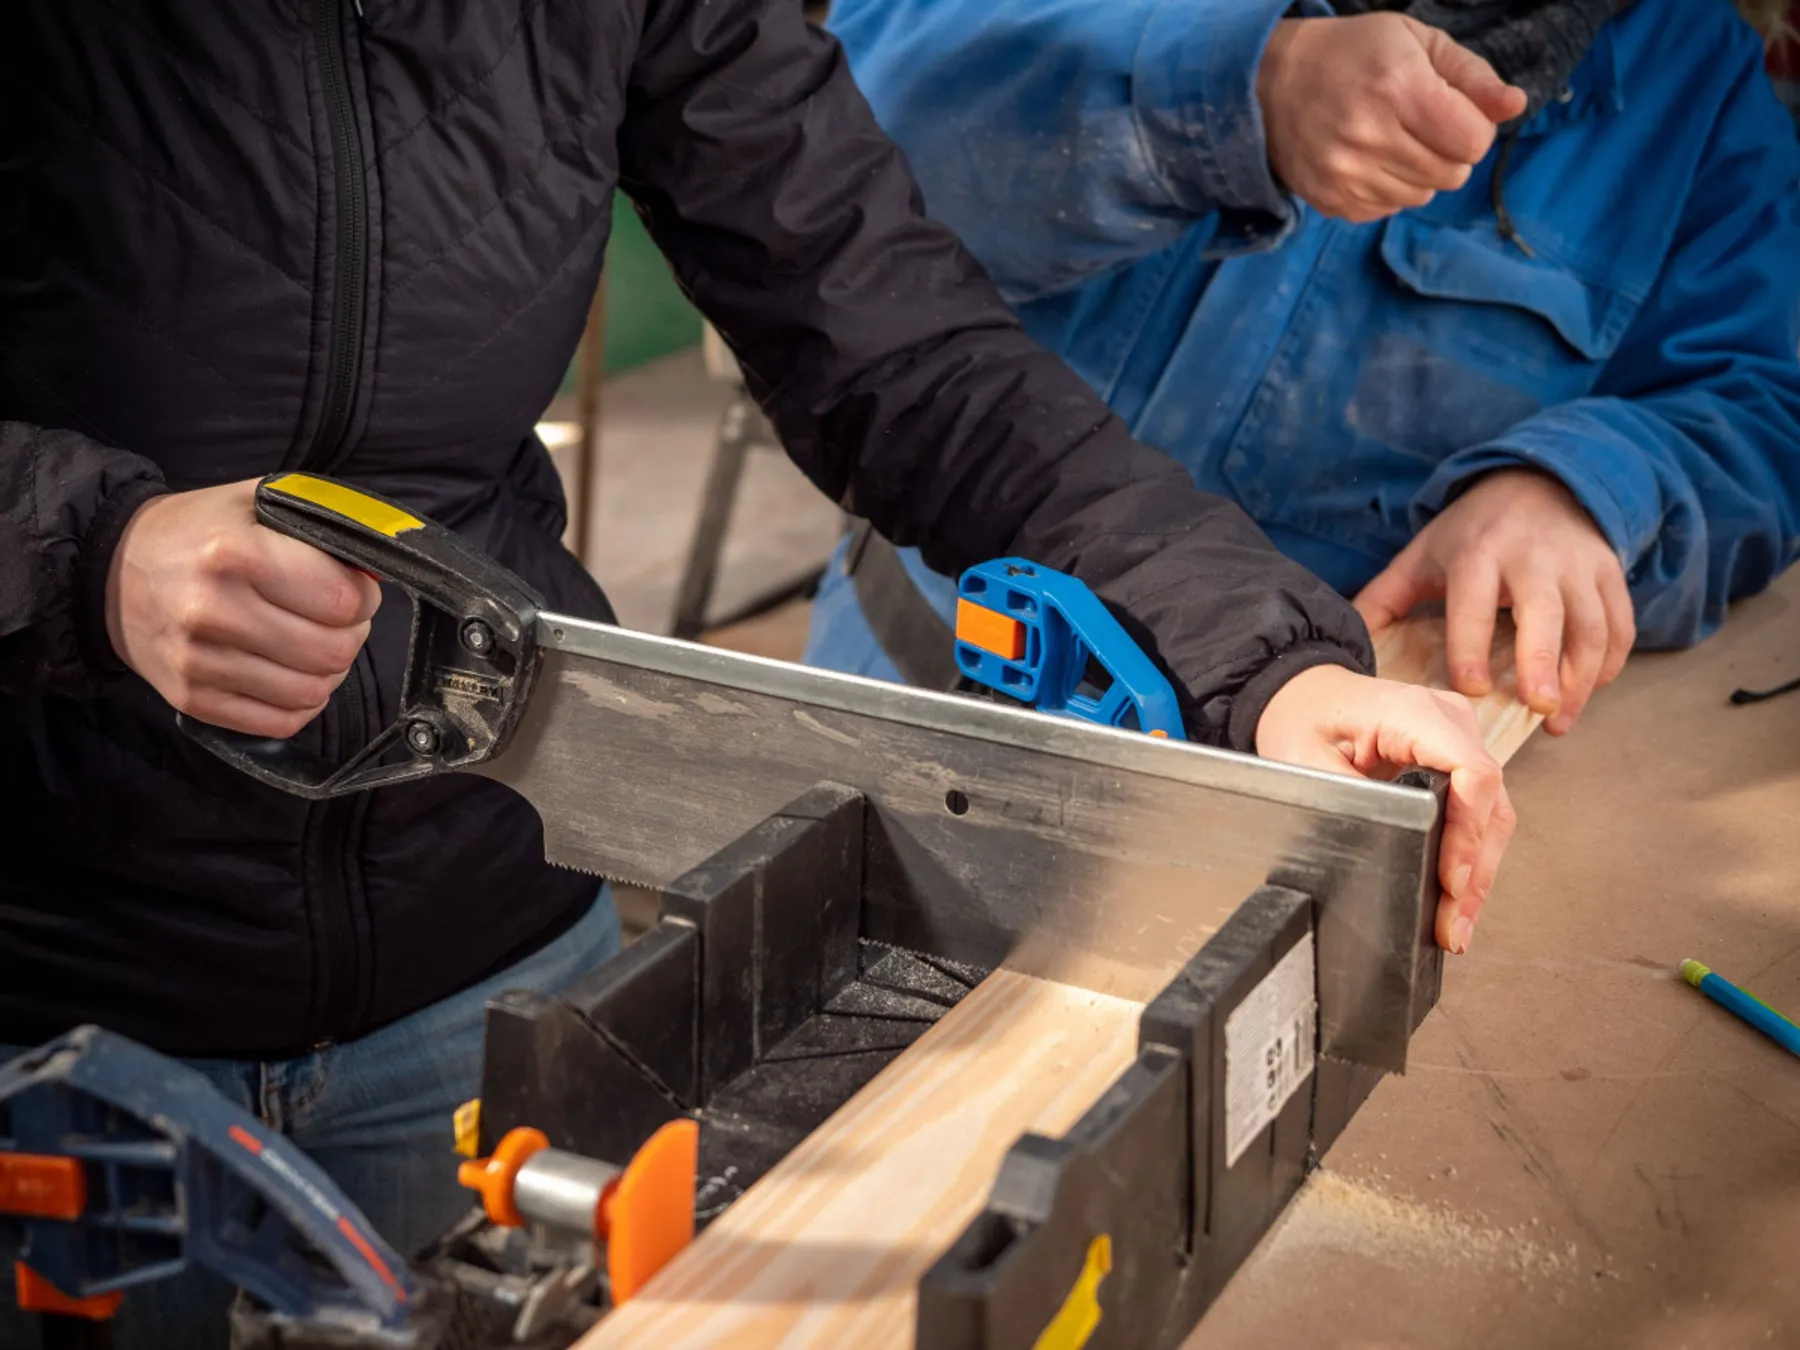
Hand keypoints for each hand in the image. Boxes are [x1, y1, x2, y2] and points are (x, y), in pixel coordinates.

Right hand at [107, 480, 381, 737]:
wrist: (111, 571)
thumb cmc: (197, 533)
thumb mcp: (256, 503)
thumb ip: (320, 527)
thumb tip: (373, 574)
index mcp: (234, 554)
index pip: (341, 599)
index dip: (364, 597)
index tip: (355, 589)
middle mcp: (213, 611)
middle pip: (332, 651)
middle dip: (352, 635)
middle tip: (337, 619)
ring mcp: (200, 662)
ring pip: (312, 692)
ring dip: (329, 672)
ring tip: (313, 644)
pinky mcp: (193, 699)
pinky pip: (281, 722)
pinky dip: (301, 703)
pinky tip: (291, 674)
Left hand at [1256, 664, 1514, 952]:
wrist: (1301, 694)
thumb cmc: (1301, 718)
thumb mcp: (1305, 760)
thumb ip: (1350, 798)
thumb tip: (1386, 844)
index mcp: (1414, 713)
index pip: (1472, 773)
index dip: (1468, 834)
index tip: (1452, 880)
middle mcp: (1449, 721)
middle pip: (1488, 802)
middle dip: (1474, 870)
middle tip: (1455, 924)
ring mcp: (1458, 738)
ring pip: (1490, 812)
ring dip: (1478, 871)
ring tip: (1458, 923)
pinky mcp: (1455, 756)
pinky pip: (1477, 808)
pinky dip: (1470, 853)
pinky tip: (1459, 893)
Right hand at [1257, 14, 1527, 222]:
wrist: (1269, 83)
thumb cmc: (1352, 54)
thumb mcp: (1417, 43)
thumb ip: (1472, 76)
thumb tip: (1515, 106)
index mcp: (1399, 90)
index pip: (1474, 142)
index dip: (1472, 126)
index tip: (1448, 110)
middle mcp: (1370, 137)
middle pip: (1452, 175)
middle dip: (1447, 151)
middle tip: (1418, 125)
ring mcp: (1346, 175)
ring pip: (1422, 197)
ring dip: (1418, 173)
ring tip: (1390, 141)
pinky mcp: (1330, 201)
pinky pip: (1387, 211)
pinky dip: (1387, 189)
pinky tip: (1367, 160)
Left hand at [1354, 469, 1634, 735]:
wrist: (1537, 482)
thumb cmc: (1472, 532)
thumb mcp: (1422, 555)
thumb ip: (1383, 599)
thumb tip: (1346, 646)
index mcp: (1478, 553)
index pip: (1474, 602)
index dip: (1471, 647)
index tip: (1470, 689)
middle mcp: (1533, 557)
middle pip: (1546, 612)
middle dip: (1543, 662)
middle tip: (1538, 709)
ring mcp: (1578, 564)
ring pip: (1592, 624)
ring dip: (1582, 677)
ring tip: (1559, 720)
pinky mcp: (1609, 573)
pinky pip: (1619, 624)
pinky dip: (1610, 663)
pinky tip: (1588, 691)